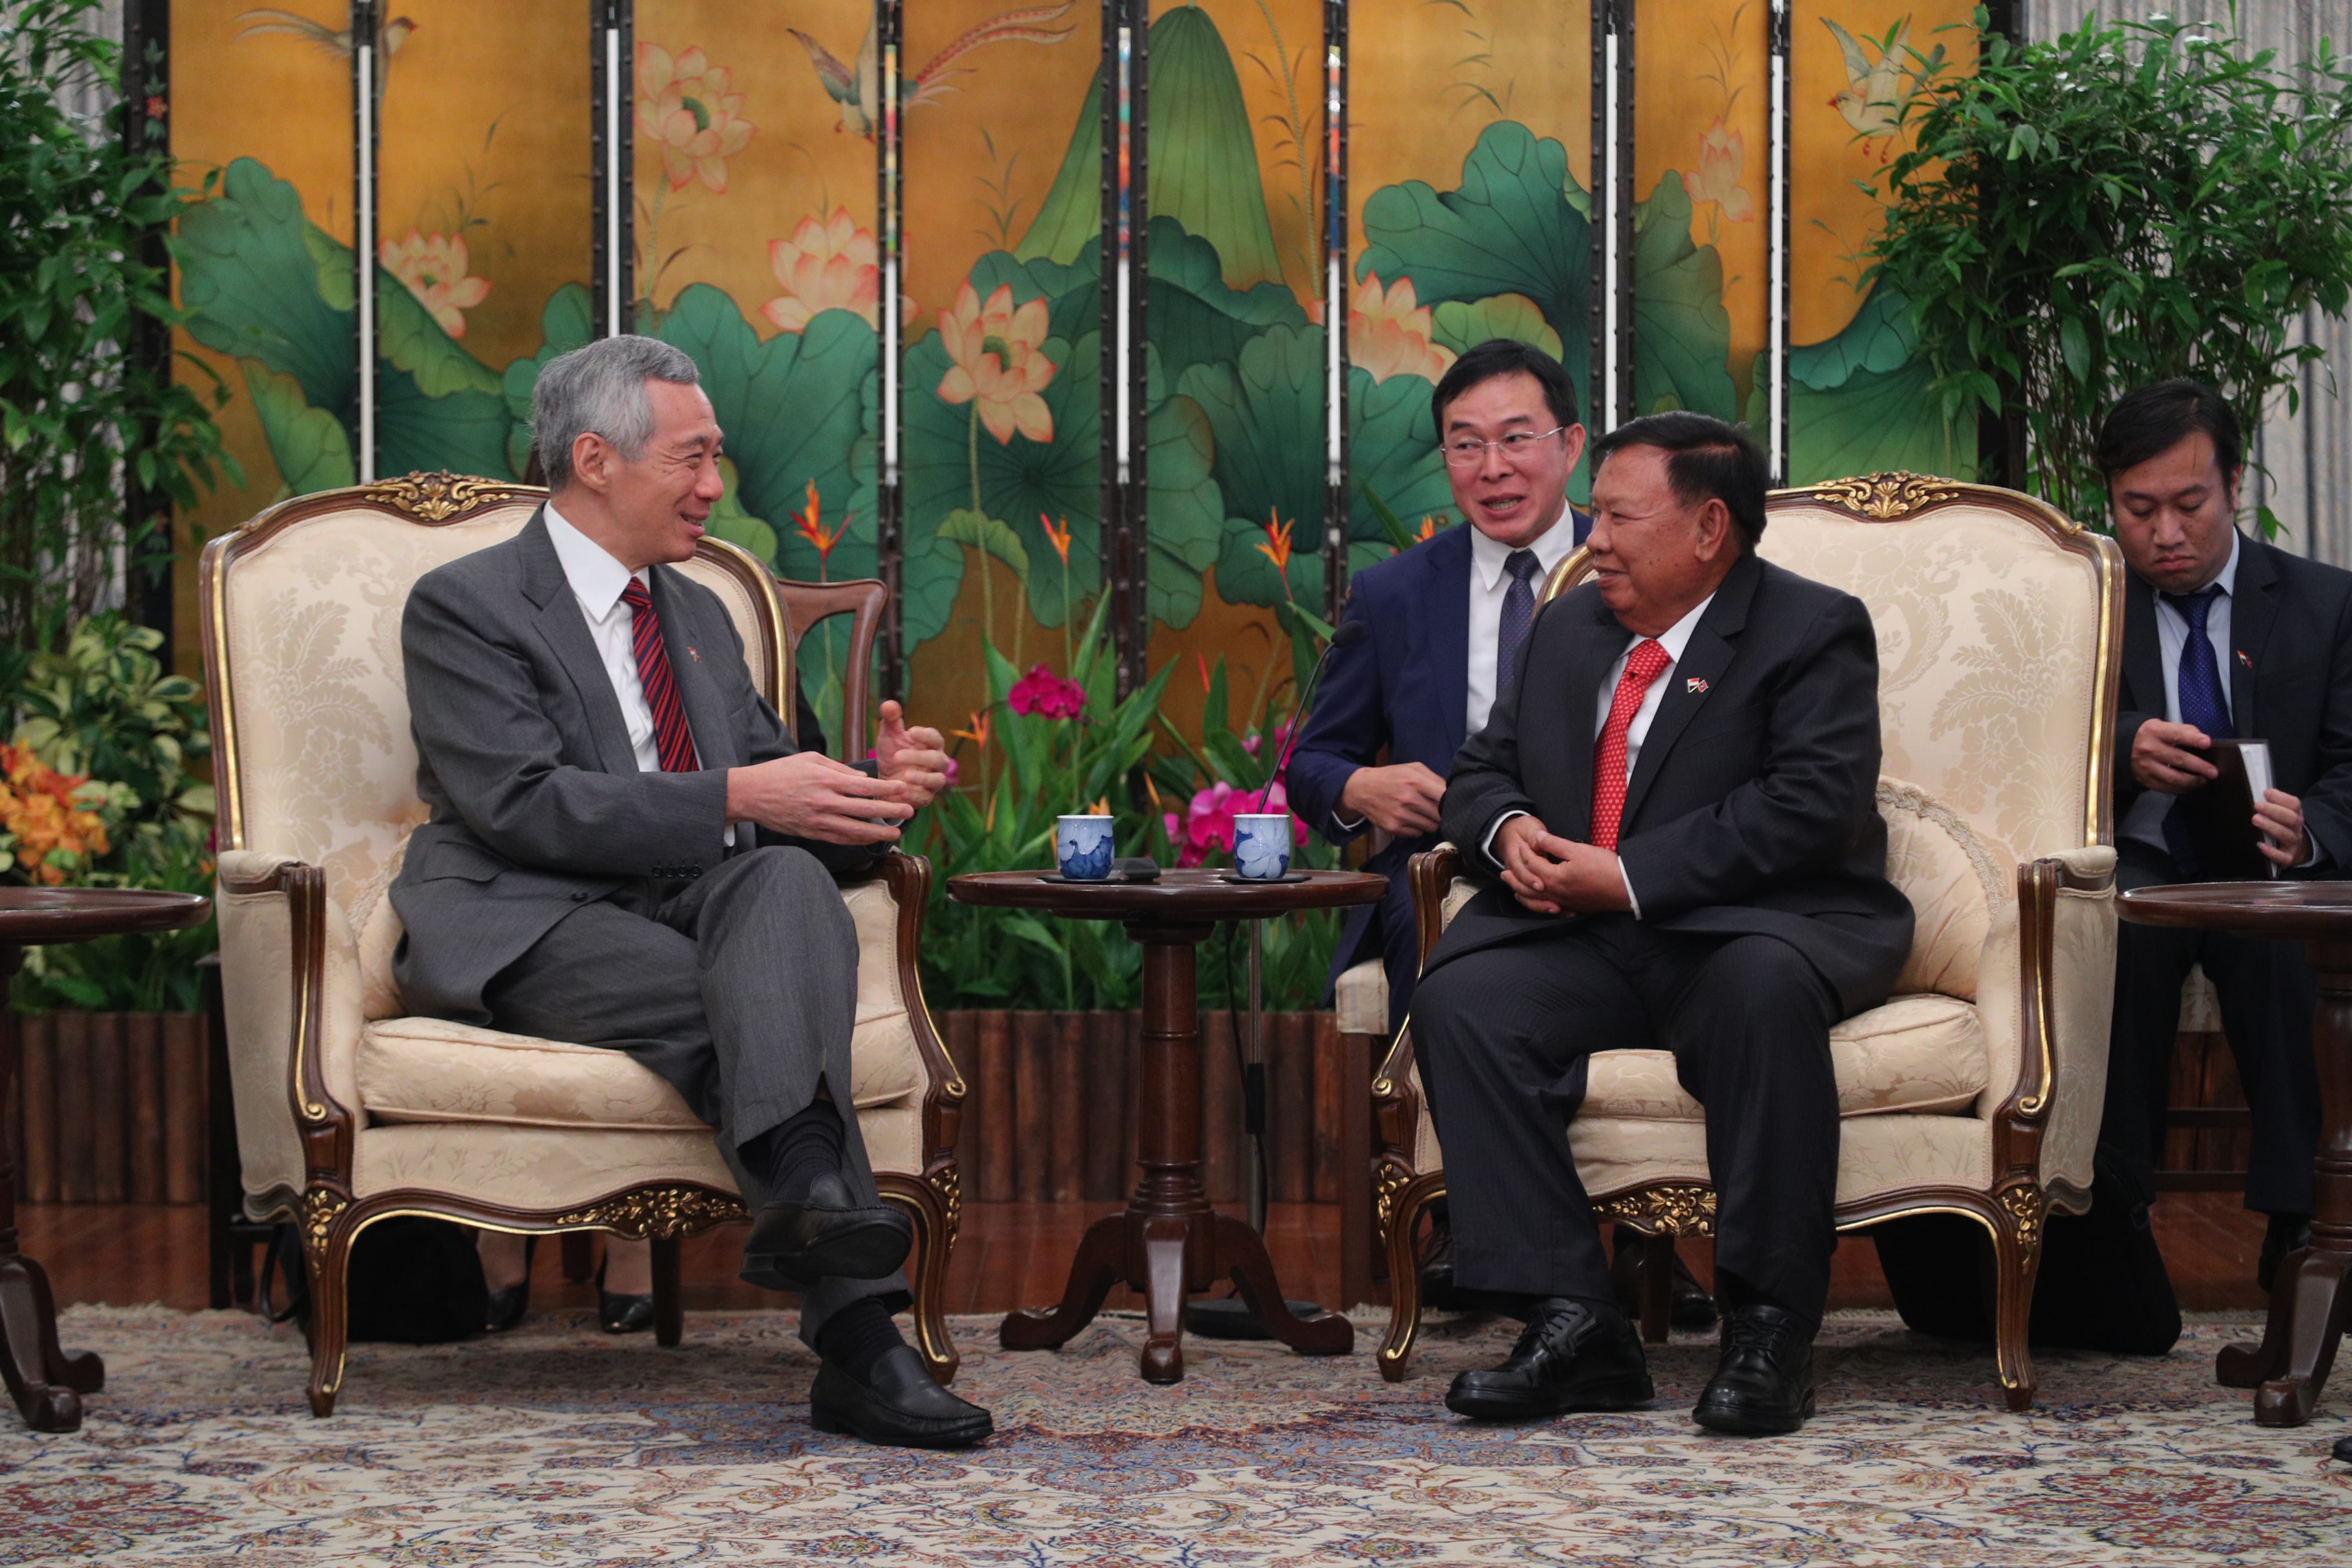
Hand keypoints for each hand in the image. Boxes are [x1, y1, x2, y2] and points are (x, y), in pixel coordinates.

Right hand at [726, 751, 912, 844]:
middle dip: (890, 811)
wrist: (751, 794)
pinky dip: (857, 840)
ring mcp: (818, 821)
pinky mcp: (811, 833)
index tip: (902, 788)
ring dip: (877, 833)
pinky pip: (839, 839)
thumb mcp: (810, 759)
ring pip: (854, 830)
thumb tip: (863, 778)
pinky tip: (870, 839)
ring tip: (895, 833)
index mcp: (826, 780)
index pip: (864, 786)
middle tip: (908, 811)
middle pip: (865, 810)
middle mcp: (824, 802)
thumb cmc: (781, 772)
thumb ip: (838, 768)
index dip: (886, 789)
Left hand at [872, 700, 948, 806]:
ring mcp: (933, 781)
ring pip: (938, 780)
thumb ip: (891, 720)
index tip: (911, 732)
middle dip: (919, 758)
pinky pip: (925, 797)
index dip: (926, 735)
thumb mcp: (889, 735)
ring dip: (922, 778)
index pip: (935, 738)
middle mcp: (937, 763)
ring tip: (905, 775)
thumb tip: (888, 703)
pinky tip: (901, 790)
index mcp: (931, 745)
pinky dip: (914, 794)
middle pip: (938, 759)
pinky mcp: (926, 797)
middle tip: (897, 756)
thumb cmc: (893, 752)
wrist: (887, 779)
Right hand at [1338, 761, 1447, 835]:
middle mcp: (1408, 799)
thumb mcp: (1412, 768)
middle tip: (1436, 810)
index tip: (1450, 802)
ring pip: (1431, 827)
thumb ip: (1434, 778)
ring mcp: (1400, 815)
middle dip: (1441, 813)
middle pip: (1440, 815)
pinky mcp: (1394, 828)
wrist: (1362, 789)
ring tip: (1423, 814)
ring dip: (1430, 822)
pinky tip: (1411, 819)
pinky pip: (1417, 834)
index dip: (1451, 801)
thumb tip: (1452, 792)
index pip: (1445, 797)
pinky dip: (1417, 828)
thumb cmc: (1391, 777)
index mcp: (1415, 781)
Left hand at [1493, 814, 1633, 915]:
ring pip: (1537, 901)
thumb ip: (1555, 844)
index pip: (1532, 864)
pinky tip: (1540, 903)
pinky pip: (1550, 908)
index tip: (1522, 843)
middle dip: (1515, 879)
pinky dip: (1539, 906)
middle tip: (1503, 873)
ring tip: (1515, 890)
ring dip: (1523, 895)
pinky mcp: (1574, 908)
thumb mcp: (1578, 850)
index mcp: (1554, 878)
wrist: (1627, 888)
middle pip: (1528, 887)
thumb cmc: (1605, 867)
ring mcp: (1565, 903)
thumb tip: (1537, 837)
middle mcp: (1556, 894)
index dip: (1526, 852)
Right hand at [2132, 719, 2219, 793]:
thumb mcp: (2162, 726)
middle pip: (2178, 759)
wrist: (2124, 747)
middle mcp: (2148, 749)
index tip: (2207, 743)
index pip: (2176, 735)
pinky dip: (2181, 788)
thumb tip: (2202, 739)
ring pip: (2173, 777)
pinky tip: (2190, 786)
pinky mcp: (2145, 779)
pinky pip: (2166, 787)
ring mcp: (2146, 766)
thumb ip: (2183, 730)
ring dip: (2192, 781)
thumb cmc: (2150, 736)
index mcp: (2154, 732)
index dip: (2193, 739)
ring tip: (2203, 781)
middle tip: (2213, 772)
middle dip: (2199, 766)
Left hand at [2255, 786, 2310, 867]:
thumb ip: (2272, 804)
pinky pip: (2283, 857)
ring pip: (2286, 835)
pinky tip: (2260, 845)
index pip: (2294, 804)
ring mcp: (2293, 843)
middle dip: (2274, 811)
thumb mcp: (2281, 815)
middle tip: (2257, 806)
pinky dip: (2272, 852)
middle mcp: (2296, 828)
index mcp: (2295, 815)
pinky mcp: (2288, 858)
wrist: (2294, 850)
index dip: (2281, 798)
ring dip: (2271, 826)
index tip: (2266, 792)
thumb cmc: (2281, 828)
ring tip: (2255, 820)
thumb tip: (2259, 793)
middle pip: (2291, 818)